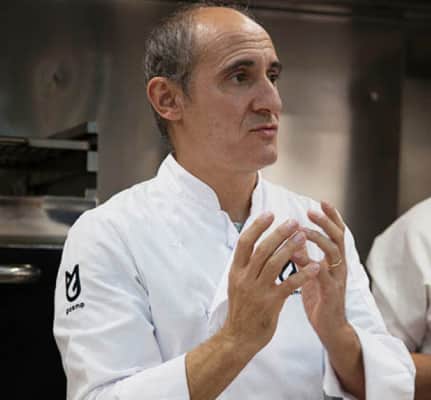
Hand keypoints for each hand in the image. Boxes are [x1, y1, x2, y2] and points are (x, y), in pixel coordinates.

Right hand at [220, 212, 320, 357]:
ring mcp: (257, 291)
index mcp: (236, 271)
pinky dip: (302, 274)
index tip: (270, 214)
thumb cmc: (241, 308)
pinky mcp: (271, 304)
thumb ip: (245, 264)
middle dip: (278, 233)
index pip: (244, 242)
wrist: (238, 337)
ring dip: (290, 248)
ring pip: (275, 264)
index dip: (257, 227)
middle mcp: (245, 278)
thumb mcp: (236, 283)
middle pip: (262, 249)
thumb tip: (253, 243)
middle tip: (293, 222)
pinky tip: (315, 266)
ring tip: (303, 236)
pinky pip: (289, 285)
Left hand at [293, 201, 348, 345]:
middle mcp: (338, 266)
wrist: (329, 327)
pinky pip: (324, 276)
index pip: (335, 233)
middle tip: (312, 210)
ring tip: (303, 230)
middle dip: (326, 221)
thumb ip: (304, 255)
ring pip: (334, 253)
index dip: (331, 217)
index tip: (321, 201)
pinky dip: (313, 265)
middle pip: (338, 237)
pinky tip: (301, 256)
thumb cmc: (320, 298)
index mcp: (333, 259)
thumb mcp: (310, 272)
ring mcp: (337, 278)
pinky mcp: (331, 293)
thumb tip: (293, 237)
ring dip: (319, 239)